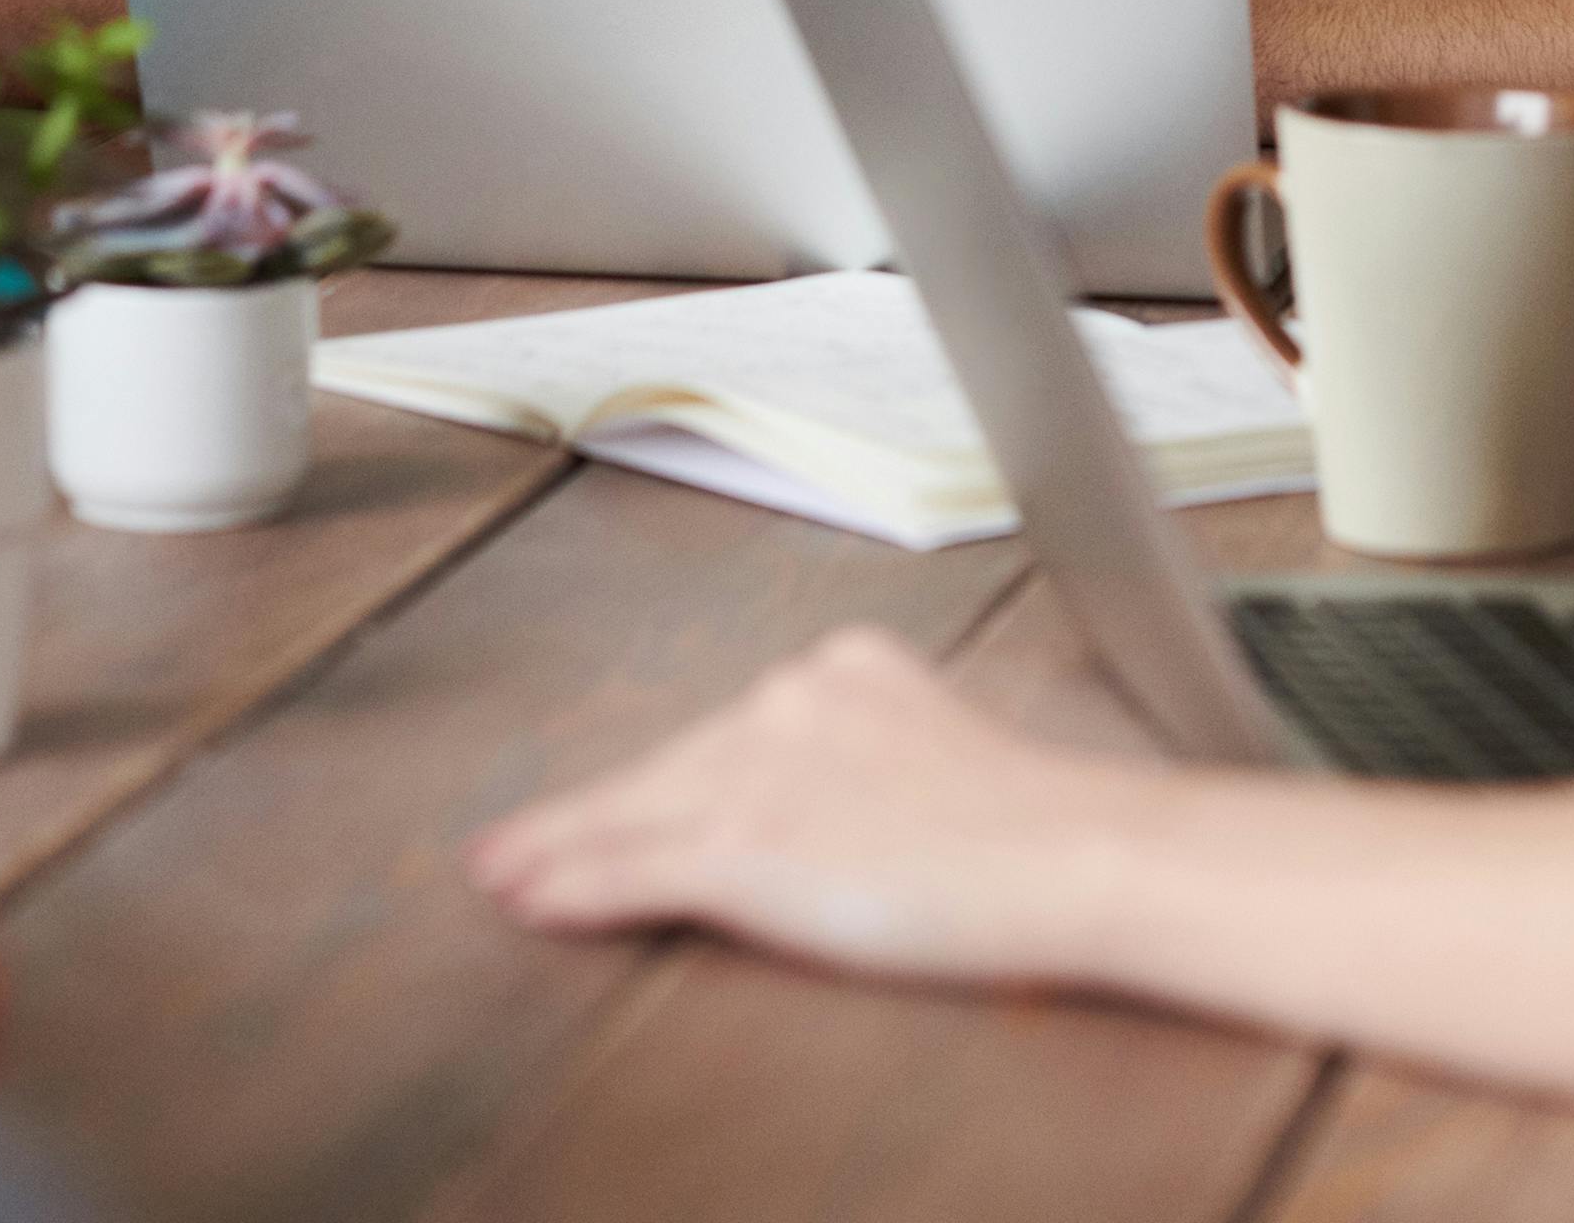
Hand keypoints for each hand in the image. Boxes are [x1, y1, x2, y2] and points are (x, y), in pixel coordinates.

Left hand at [469, 625, 1179, 981]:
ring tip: (501, 875)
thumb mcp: (938, 756)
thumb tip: (816, 801)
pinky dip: (572, 888)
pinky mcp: (747, 845)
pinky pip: (633, 871)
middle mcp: (788, 702)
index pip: (722, 734)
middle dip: (582, 814)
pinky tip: (527, 901)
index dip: (649, 781)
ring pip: (631, 815)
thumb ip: (868, 759)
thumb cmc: (1034, 826)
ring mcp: (761, 773)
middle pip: (663, 770)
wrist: (1071, 853)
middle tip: (511, 844)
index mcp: (842, 672)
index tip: (600, 800)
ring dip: (553, 850)